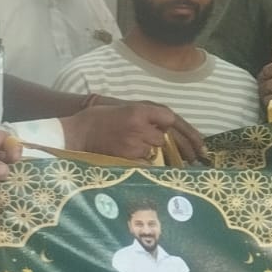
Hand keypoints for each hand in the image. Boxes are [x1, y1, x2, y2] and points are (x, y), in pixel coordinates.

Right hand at [63, 102, 207, 163]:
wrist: (76, 133)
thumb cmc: (99, 119)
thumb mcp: (125, 108)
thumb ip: (147, 115)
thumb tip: (168, 128)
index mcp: (139, 109)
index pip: (170, 119)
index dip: (183, 130)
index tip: (195, 141)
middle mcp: (139, 125)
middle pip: (165, 138)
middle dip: (169, 145)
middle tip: (182, 153)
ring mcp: (133, 142)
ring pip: (155, 151)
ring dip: (152, 153)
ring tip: (139, 150)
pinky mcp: (127, 157)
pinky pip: (145, 162)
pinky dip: (143, 162)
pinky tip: (133, 158)